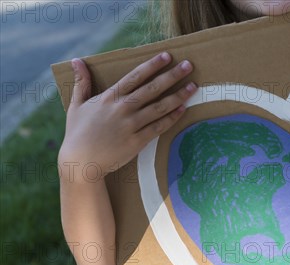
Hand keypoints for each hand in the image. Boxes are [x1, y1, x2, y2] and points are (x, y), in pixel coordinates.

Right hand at [58, 52, 197, 182]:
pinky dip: (172, 117)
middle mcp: (122, 108)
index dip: (152, 65)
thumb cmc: (77, 133)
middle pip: (152, 88)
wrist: (81, 162)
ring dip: (178, 95)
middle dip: (172, 75)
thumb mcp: (76, 105)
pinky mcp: (138, 141)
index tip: (167, 56)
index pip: (135, 76)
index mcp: (109, 97)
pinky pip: (159, 127)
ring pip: (160, 107)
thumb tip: (77, 61)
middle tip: (188, 66)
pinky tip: (183, 109)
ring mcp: (131, 125)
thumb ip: (81, 82)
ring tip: (193, 86)